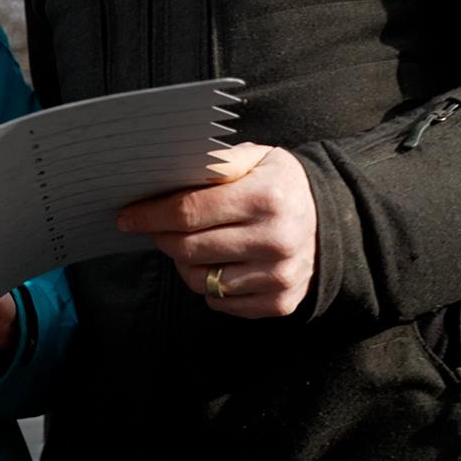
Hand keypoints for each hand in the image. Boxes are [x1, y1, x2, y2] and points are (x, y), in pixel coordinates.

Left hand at [116, 143, 316, 318]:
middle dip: (161, 237)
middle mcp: (275, 239)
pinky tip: (216, 263)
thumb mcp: (257, 158)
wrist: (333, 221)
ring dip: (183, 262)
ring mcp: (279, 276)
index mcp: (266, 197)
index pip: (189, 211)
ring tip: (188, 244)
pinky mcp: (280, 302)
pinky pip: (220, 302)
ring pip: (200, 280)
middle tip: (154, 227)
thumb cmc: (281, 184)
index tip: (126, 217)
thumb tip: (163, 175)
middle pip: (188, 248)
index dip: (150, 215)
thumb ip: (215, 164)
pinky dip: (209, 285)